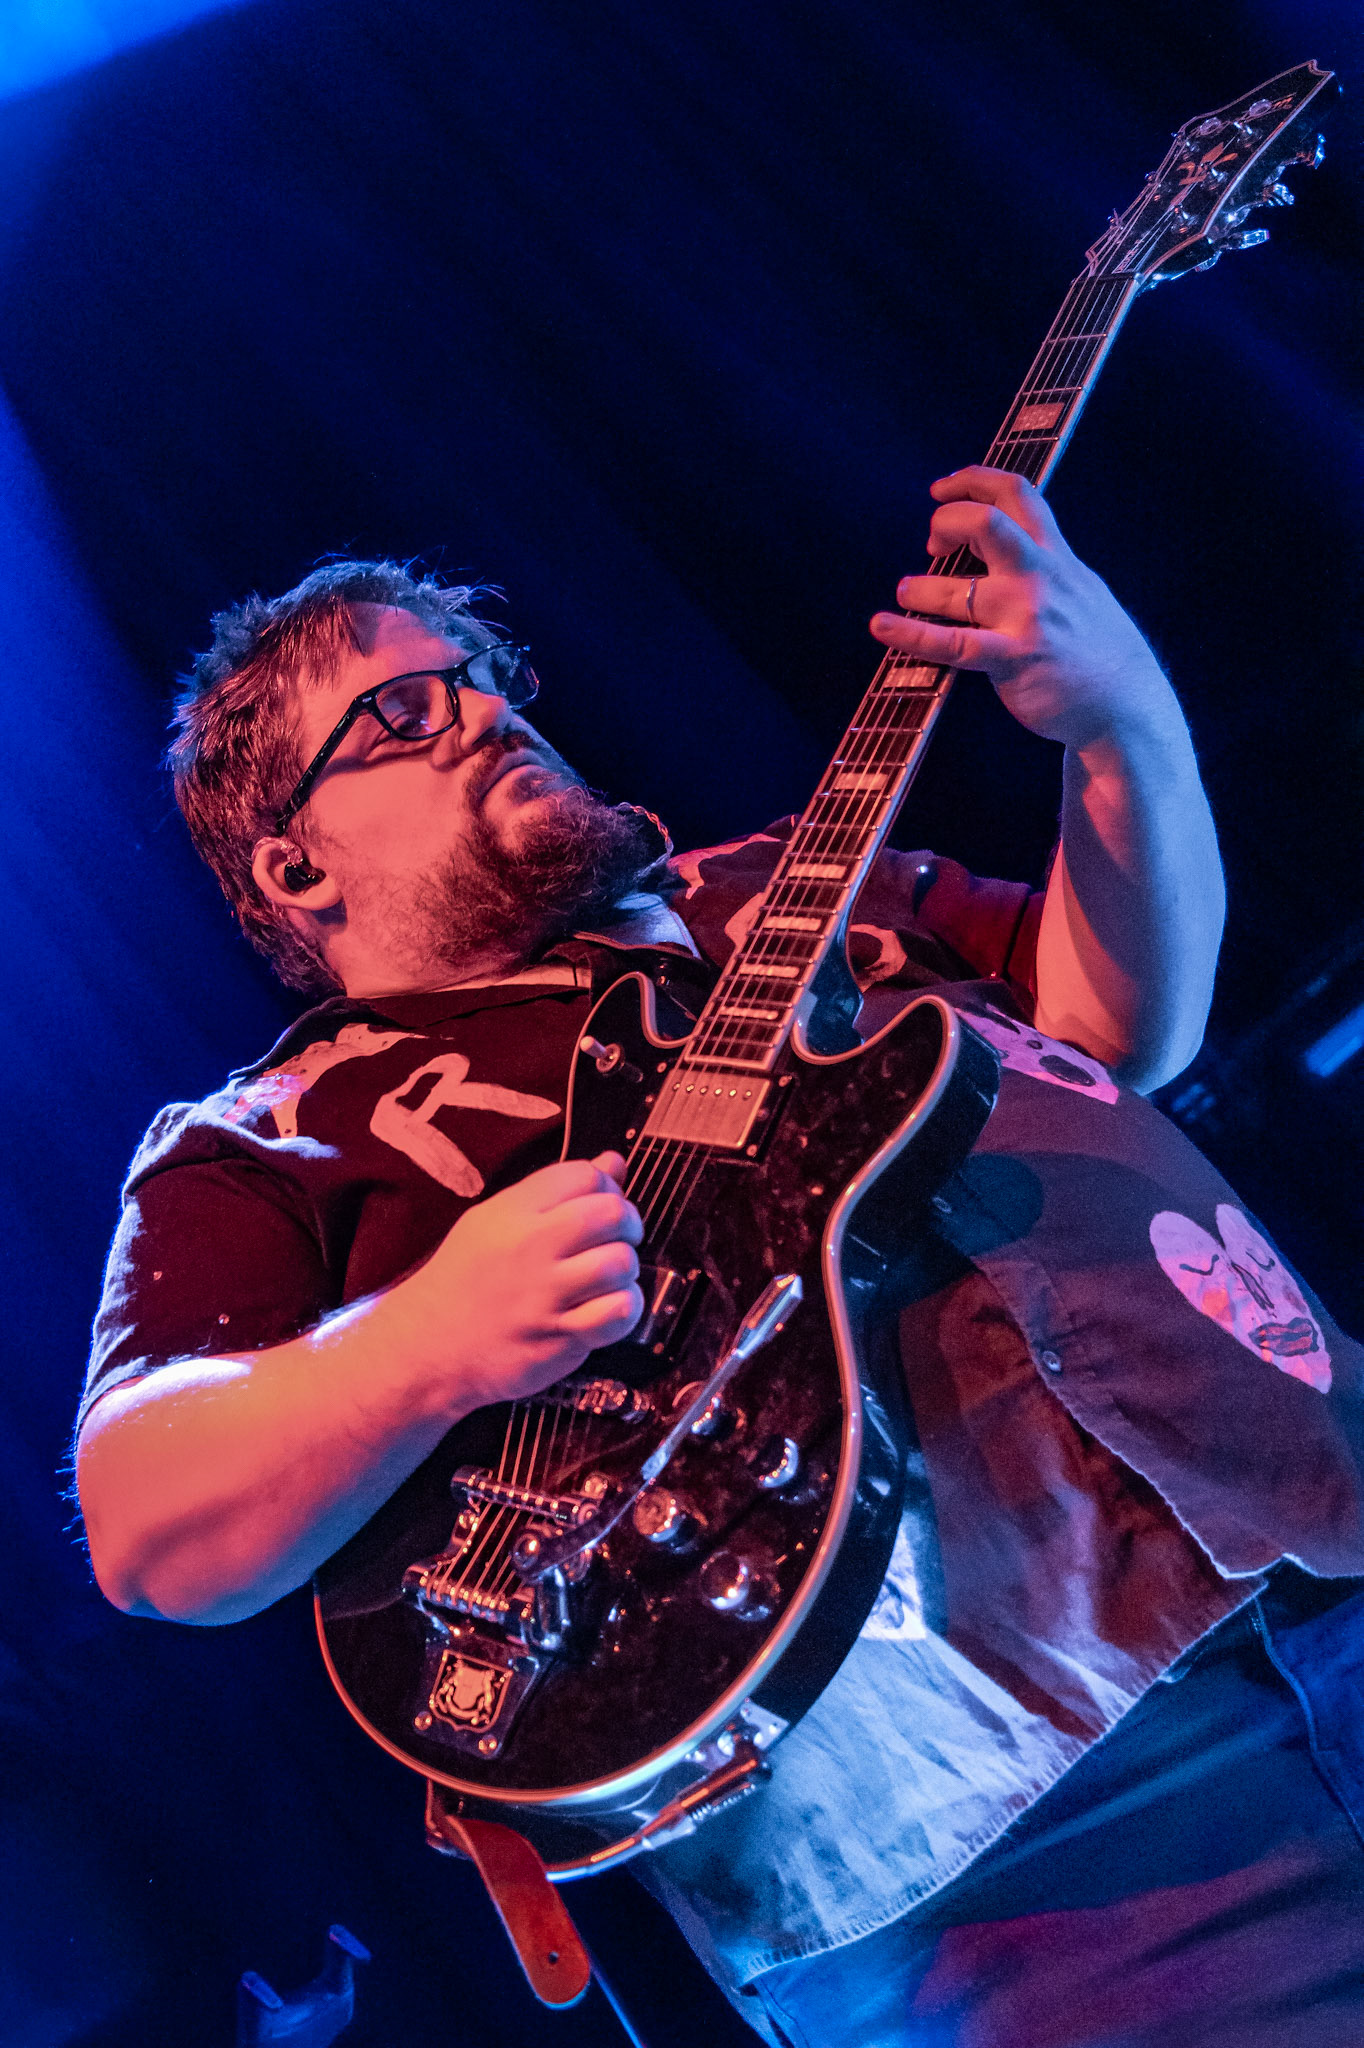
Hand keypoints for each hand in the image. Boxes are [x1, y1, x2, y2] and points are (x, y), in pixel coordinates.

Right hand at [386, 1151, 644, 1410]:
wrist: (425, 1348)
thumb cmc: (463, 1282)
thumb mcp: (495, 1221)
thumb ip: (555, 1192)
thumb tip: (614, 1162)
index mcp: (512, 1212)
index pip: (585, 1175)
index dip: (607, 1188)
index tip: (600, 1208)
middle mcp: (530, 1247)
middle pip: (611, 1213)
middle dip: (627, 1224)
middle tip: (616, 1241)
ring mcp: (544, 1294)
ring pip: (620, 1262)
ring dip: (626, 1270)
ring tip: (608, 1279)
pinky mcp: (558, 1337)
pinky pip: (618, 1313)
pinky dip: (625, 1310)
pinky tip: (608, 1310)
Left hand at [870, 466, 1175, 751]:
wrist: (1126, 705)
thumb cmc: (1098, 651)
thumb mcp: (1082, 589)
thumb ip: (1044, 566)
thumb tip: (1002, 550)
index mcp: (1057, 556)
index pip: (1017, 494)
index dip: (973, 479)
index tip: (942, 489)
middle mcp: (1040, 578)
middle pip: (987, 522)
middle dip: (947, 521)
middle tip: (933, 542)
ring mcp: (1025, 617)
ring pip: (957, 589)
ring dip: (919, 588)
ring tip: (907, 592)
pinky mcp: (1012, 658)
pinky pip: (951, 643)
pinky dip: (910, 633)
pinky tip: (882, 627)